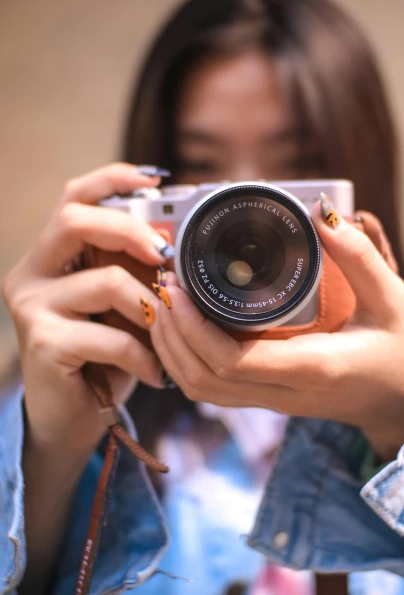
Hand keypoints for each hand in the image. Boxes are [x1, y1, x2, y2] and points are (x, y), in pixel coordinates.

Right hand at [2, 163, 166, 462]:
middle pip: (76, 220)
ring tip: (167, 335)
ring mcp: (32, 307)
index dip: (112, 177)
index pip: (73, 196)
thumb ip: (134, 270)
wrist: (72, 417)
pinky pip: (112, 337)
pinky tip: (156, 373)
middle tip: (166, 255)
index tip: (155, 179)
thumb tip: (180, 240)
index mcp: (51, 254)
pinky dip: (144, 356)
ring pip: (105, 281)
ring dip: (151, 309)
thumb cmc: (103, 354)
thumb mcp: (119, 304)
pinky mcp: (42, 344)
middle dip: (131, 230)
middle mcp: (31, 272)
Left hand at [149, 204, 403, 459]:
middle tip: (162, 285)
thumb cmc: (399, 348)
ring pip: (201, 391)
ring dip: (172, 351)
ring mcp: (272, 401)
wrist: (403, 401)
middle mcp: (284, 393)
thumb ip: (361, 256)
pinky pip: (213, 390)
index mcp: (312, 368)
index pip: (232, 361)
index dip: (193, 327)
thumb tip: (321, 213)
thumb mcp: (392, 298)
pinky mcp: (266, 399)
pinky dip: (185, 363)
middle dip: (172, 334)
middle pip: (203, 379)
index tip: (177, 284)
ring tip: (165, 303)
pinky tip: (181, 329)